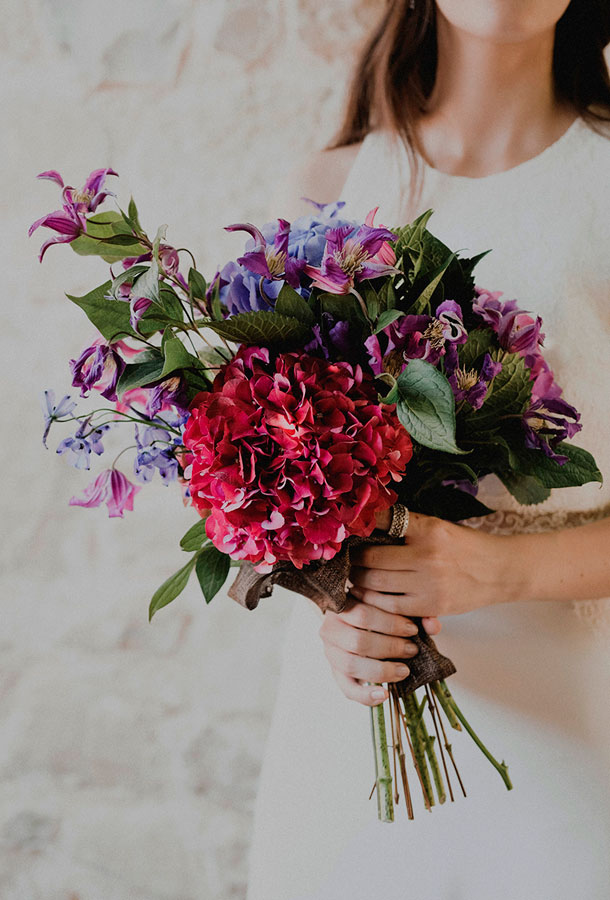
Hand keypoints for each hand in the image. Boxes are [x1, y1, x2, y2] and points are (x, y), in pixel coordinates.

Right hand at [318, 599, 440, 706]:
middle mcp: (330, 628)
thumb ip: (415, 612)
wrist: (358, 620)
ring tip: (404, 670)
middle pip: (358, 641)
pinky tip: (385, 694)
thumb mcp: (393, 606)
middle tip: (412, 649)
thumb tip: (433, 625)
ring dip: (382, 670)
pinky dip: (366, 695)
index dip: (390, 623)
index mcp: (342, 606)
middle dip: (390, 647)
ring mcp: (330, 651)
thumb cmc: (379, 611)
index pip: (362, 613)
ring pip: (351, 664)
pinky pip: (347, 688)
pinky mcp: (336, 673)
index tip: (413, 628)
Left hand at [351, 512, 515, 617]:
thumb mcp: (438, 526)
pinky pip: (390, 607)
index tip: (346, 528)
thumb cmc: (465, 545)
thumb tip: (366, 524)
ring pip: (376, 585)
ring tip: (353, 577)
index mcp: (428, 529)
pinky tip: (369, 596)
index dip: (359, 525)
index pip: (383, 522)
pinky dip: (375, 602)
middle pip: (371, 559)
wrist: (501, 571)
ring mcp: (429, 584)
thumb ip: (406, 527)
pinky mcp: (432, 607)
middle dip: (353, 560)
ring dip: (359, 582)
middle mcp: (427, 556)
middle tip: (344, 559)